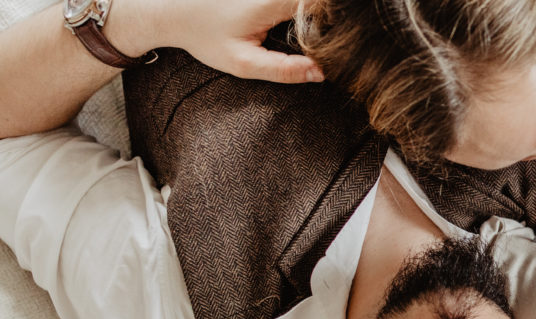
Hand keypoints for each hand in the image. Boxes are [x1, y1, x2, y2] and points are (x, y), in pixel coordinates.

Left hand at [130, 0, 321, 82]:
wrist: (174, 10)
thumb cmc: (205, 36)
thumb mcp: (243, 64)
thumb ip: (283, 70)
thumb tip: (320, 73)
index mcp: (272, 1)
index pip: (322, 5)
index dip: (337, 24)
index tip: (338, 48)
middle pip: (320, 3)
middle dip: (331, 21)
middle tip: (333, 48)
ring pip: (309, 1)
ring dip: (320, 16)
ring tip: (318, 39)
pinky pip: (297, 1)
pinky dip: (306, 12)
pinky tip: (305, 27)